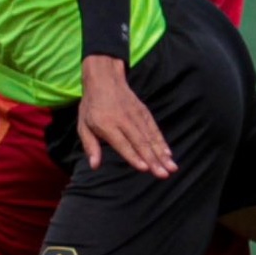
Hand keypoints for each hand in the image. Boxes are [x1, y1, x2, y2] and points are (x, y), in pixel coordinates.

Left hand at [77, 56, 176, 178]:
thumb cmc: (91, 107)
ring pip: (150, 137)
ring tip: (171, 167)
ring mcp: (136, 115)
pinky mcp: (144, 112)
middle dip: (153, 160)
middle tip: (163, 175)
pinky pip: (154, 129)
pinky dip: (162, 141)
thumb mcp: (83, 126)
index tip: (145, 169)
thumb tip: (94, 165)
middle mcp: (124, 120)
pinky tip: (169, 153)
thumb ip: (90, 146)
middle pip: (140, 142)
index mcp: (107, 125)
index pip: (122, 144)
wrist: (105, 79)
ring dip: (162, 154)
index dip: (133, 156)